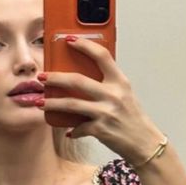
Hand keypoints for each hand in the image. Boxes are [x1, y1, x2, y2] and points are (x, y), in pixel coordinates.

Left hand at [39, 36, 165, 164]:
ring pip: (71, 104)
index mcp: (120, 82)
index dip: (84, 45)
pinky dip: (72, 129)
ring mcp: (106, 112)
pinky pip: (78, 127)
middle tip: (42, 77)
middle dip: (55, 77)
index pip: (101, 56)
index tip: (68, 40)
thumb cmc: (133, 119)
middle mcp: (113, 95)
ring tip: (40, 102)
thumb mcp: (124, 95)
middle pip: (77, 80)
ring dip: (52, 103)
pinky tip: (67, 129)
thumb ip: (107, 84)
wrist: (145, 143)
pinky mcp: (100, 130)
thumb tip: (82, 78)